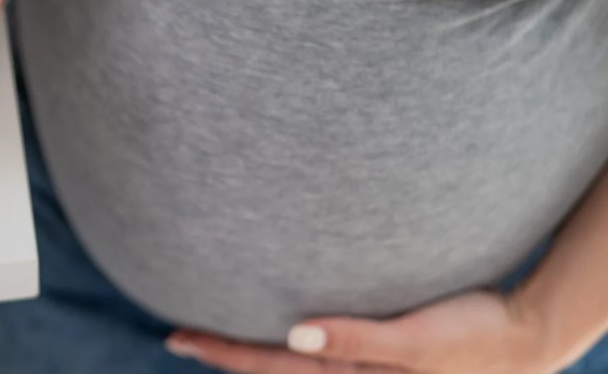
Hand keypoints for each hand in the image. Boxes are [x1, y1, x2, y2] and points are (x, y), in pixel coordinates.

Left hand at [166, 291, 564, 373]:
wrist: (523, 336)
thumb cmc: (473, 335)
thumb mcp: (417, 341)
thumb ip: (358, 339)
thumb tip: (296, 335)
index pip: (271, 365)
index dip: (223, 353)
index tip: (178, 337)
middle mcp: (348, 373)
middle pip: (272, 368)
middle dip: (224, 354)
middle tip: (176, 336)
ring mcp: (361, 366)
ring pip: (290, 364)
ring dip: (250, 354)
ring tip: (212, 338)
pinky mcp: (376, 352)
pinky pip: (317, 354)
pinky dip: (287, 346)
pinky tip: (278, 330)